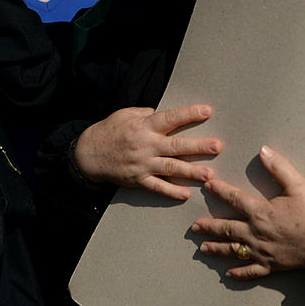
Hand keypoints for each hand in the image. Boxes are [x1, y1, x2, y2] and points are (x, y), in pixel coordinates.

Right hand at [74, 104, 221, 198]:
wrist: (87, 155)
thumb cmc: (109, 131)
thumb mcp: (126, 114)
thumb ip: (147, 114)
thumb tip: (166, 115)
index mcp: (144, 126)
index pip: (170, 118)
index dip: (189, 114)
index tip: (207, 111)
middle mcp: (145, 145)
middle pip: (175, 146)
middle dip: (198, 147)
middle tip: (217, 147)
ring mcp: (142, 164)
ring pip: (170, 168)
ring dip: (191, 172)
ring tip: (209, 175)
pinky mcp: (137, 180)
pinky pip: (157, 187)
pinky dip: (171, 192)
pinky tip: (186, 194)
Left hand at [192, 146, 304, 278]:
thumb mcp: (298, 185)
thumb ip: (279, 167)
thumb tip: (263, 150)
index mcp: (261, 212)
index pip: (235, 199)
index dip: (220, 191)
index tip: (207, 186)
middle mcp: (256, 233)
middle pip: (228, 229)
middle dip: (210, 226)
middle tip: (195, 226)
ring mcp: (263, 252)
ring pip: (234, 251)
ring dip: (217, 248)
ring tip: (203, 248)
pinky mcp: (272, 266)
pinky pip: (251, 271)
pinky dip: (239, 272)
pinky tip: (229, 273)